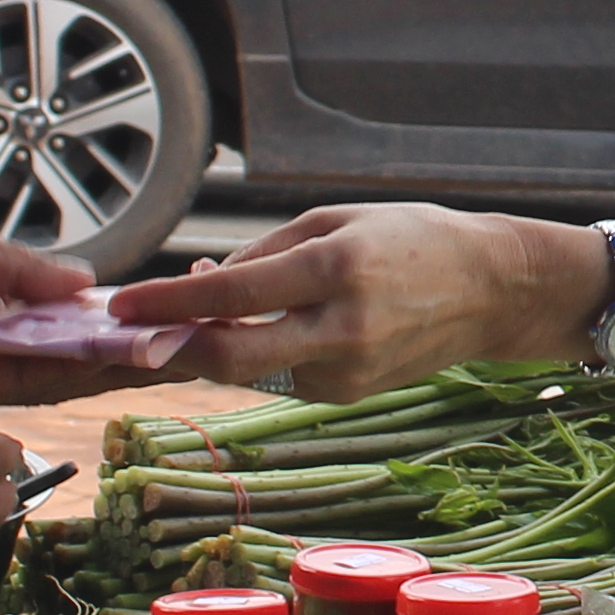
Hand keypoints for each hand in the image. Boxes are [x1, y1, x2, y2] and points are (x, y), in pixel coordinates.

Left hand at [0, 210, 166, 414]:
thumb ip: (15, 268)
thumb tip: (81, 282)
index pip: (46, 313)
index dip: (97, 313)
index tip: (154, 307)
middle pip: (60, 349)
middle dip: (121, 343)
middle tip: (189, 336)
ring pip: (53, 372)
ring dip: (113, 361)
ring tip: (174, 348)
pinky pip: (22, 384)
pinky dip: (74, 371)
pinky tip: (122, 359)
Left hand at [107, 202, 596, 399]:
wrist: (492, 289)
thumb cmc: (411, 239)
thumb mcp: (336, 220)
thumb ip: (264, 254)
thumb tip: (201, 286)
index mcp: (335, 269)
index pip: (232, 296)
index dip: (168, 302)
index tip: (121, 303)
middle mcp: (340, 328)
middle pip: (230, 358)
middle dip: (170, 350)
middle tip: (129, 337)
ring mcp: (347, 369)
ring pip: (251, 370)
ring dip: (213, 346)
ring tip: (197, 314)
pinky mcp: (351, 393)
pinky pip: (283, 374)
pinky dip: (257, 352)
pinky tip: (258, 327)